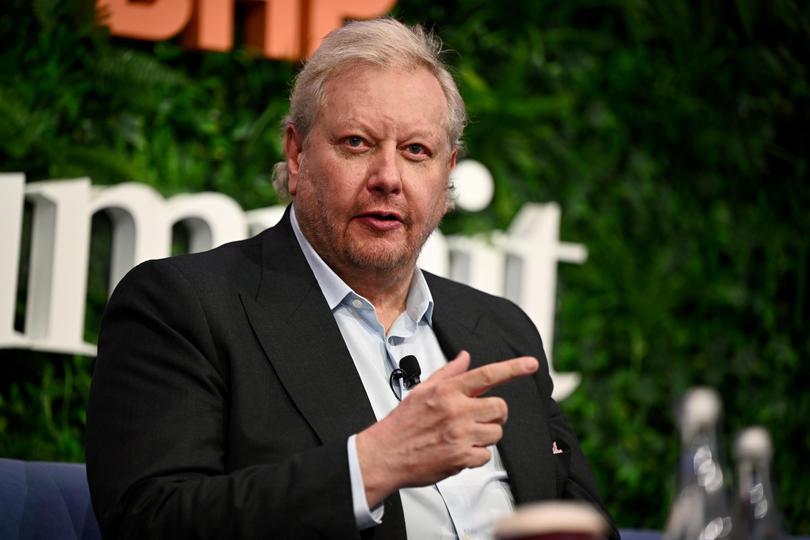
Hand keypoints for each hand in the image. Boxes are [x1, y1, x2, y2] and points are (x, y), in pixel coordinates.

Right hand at [355, 351, 538, 506]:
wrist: (386, 454)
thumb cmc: (402, 423)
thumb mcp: (422, 390)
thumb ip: (448, 373)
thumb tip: (465, 358)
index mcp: (447, 391)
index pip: (487, 374)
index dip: (513, 368)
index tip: (531, 364)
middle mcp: (456, 410)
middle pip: (499, 408)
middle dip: (494, 414)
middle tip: (478, 418)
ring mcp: (460, 435)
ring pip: (496, 433)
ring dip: (484, 436)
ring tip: (462, 436)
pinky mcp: (461, 458)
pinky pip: (486, 456)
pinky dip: (475, 456)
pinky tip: (458, 451)